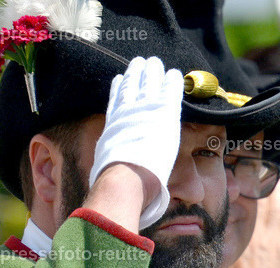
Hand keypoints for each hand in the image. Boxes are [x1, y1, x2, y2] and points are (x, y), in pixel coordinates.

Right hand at [89, 57, 183, 228]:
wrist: (125, 181)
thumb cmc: (115, 189)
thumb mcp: (105, 178)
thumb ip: (107, 179)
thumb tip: (104, 195)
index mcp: (112, 129)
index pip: (115, 105)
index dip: (118, 92)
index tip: (120, 80)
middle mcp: (125, 117)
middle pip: (130, 89)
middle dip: (135, 75)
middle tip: (139, 63)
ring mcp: (144, 113)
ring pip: (148, 85)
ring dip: (152, 72)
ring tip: (155, 62)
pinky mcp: (163, 114)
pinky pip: (169, 92)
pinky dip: (171, 82)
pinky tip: (175, 74)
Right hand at [216, 181, 279, 267]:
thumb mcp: (221, 264)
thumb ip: (223, 242)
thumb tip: (223, 224)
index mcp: (240, 238)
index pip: (244, 206)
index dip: (247, 189)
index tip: (247, 174)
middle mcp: (259, 236)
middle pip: (263, 203)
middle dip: (265, 184)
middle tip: (265, 169)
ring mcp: (277, 242)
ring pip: (279, 210)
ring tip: (279, 181)